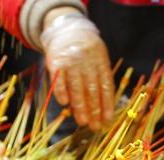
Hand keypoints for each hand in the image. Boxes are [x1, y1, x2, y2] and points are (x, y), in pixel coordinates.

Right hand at [41, 11, 114, 130]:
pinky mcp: (56, 61)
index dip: (107, 104)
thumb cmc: (86, 51)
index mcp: (101, 61)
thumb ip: (101, 78)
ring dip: (80, 106)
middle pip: (92, 90)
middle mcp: (87, 62)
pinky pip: (59, 79)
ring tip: (82, 122)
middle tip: (95, 127)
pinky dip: (61, 92)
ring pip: (77, 88)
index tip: (107, 120)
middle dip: (94, 110)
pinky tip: (65, 104)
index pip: (106, 86)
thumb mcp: (99, 59)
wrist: (66, 30)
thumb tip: (103, 107)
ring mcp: (72, 61)